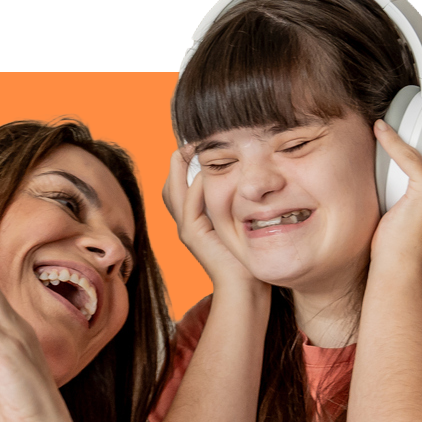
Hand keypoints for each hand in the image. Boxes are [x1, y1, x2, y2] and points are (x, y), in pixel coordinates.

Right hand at [163, 148, 260, 290]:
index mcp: (195, 216)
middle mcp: (185, 220)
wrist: (247, 286)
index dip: (189, 159)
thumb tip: (251, 171)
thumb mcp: (242, 219)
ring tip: (196, 145)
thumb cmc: (249, 253)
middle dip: (181, 157)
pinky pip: (188, 205)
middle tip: (197, 136)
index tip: (205, 138)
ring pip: (173, 189)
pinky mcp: (192, 235)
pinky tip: (207, 171)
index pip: (182, 180)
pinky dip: (195, 186)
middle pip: (171, 181)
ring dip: (183, 165)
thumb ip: (239, 198)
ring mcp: (186, 228)